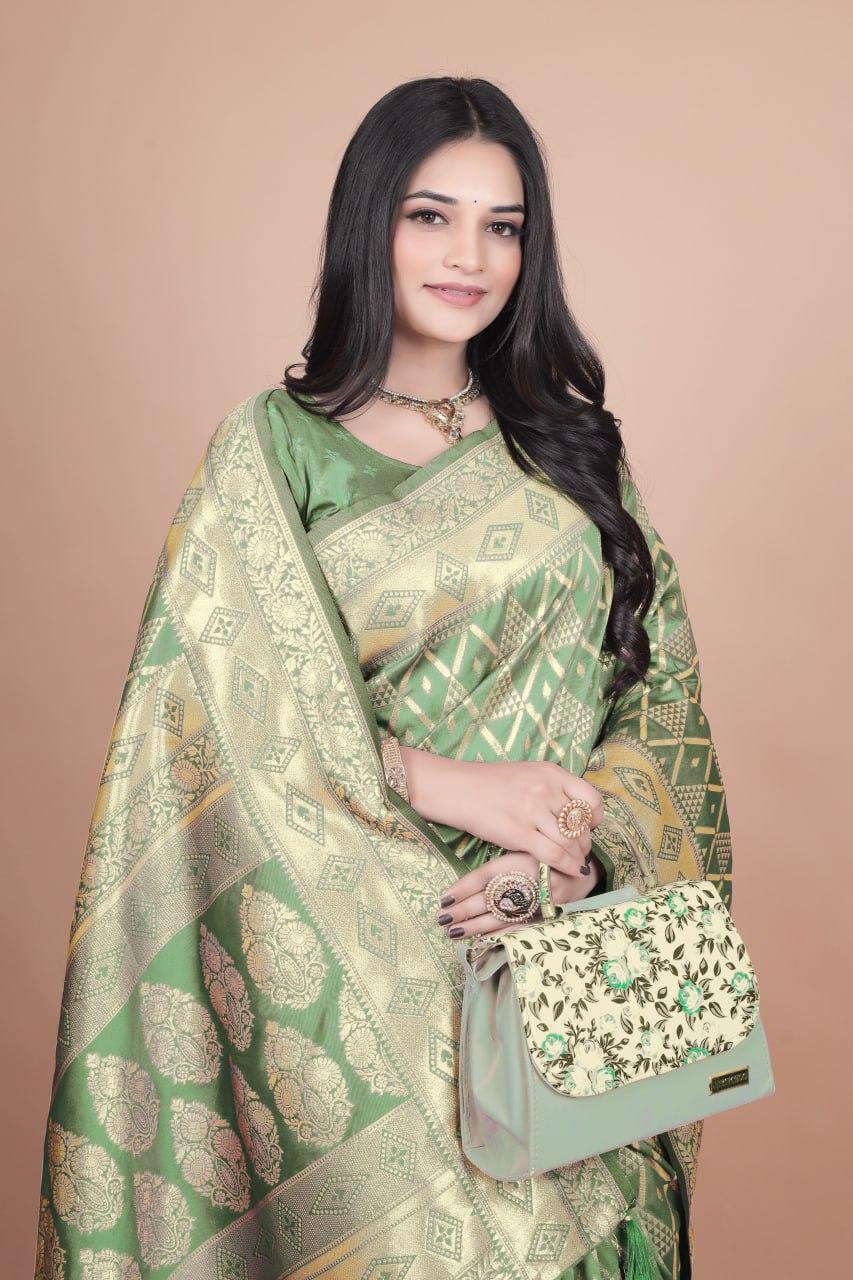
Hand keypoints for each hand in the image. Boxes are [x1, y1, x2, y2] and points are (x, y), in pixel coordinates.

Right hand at [402, 752, 604, 877]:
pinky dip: (567, 866)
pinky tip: (569, 871)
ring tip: (574, 863)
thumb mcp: (529, 773)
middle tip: (580, 851)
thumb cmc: (492, 782)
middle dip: (585, 842)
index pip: (591, 799)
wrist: (458, 788)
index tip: (589, 827)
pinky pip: (554, 855)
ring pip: (571, 842)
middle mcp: (547, 790)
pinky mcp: (519, 833)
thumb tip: (574, 810)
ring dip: (577, 857)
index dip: (595, 818)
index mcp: (552, 773)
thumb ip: (552, 787)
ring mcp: (533, 811)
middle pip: (582, 825)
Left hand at [434, 848, 604, 940]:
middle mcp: (529, 882)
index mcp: (521, 860)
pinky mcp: (546, 916)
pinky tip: (481, 940)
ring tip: (453, 931)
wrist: (586, 868)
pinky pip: (520, 928)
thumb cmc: (548, 855)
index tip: (444, 898)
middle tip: (441, 918)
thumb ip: (501, 864)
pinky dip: (499, 935)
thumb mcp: (525, 849)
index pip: (486, 876)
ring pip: (502, 917)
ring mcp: (539, 902)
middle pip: (490, 898)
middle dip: (464, 910)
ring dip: (475, 926)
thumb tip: (465, 883)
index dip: (463, 888)